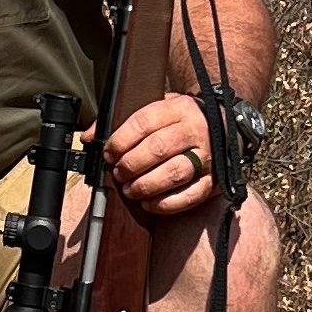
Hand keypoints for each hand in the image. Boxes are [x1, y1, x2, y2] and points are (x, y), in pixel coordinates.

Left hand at [101, 91, 217, 223]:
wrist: (223, 124)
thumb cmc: (181, 120)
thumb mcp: (157, 107)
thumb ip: (122, 121)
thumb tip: (89, 137)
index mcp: (178, 109)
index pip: (144, 122)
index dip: (121, 140)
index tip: (109, 153)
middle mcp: (194, 131)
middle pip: (158, 149)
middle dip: (131, 165)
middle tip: (119, 173)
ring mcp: (207, 156)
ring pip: (174, 173)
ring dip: (146, 185)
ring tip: (130, 190)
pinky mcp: (213, 180)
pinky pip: (190, 196)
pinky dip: (166, 204)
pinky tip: (149, 204)